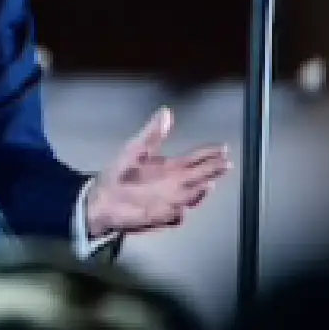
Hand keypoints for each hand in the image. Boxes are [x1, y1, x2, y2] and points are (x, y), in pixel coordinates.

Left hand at [85, 107, 230, 238]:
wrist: (103, 198)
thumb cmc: (120, 173)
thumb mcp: (135, 149)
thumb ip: (153, 133)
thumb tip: (166, 112)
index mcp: (172, 167)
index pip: (197, 158)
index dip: (210, 153)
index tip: (223, 148)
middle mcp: (176, 184)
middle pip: (201, 177)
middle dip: (213, 171)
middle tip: (225, 164)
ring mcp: (170, 201)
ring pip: (192, 198)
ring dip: (199, 193)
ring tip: (206, 185)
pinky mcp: (159, 217)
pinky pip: (173, 217)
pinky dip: (178, 214)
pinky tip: (181, 209)